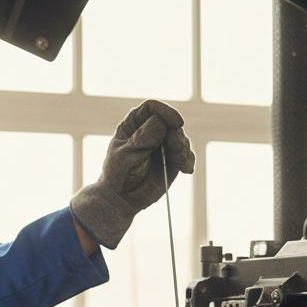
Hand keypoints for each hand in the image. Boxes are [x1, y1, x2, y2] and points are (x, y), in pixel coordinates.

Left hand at [70, 100, 195, 248]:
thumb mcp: (126, 156)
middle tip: (178, 150)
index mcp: (134, 124)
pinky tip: (187, 169)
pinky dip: (189, 160)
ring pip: (180, 138)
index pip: (152, 108)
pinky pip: (186, 155)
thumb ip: (141, 140)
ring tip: (181, 163)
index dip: (166, 112)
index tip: (176, 122)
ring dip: (184, 149)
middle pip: (170, 123)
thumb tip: (159, 123)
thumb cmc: (118, 174)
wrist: (122, 198)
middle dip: (177, 135)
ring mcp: (163, 145)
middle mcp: (151, 130)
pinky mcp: (173, 160)